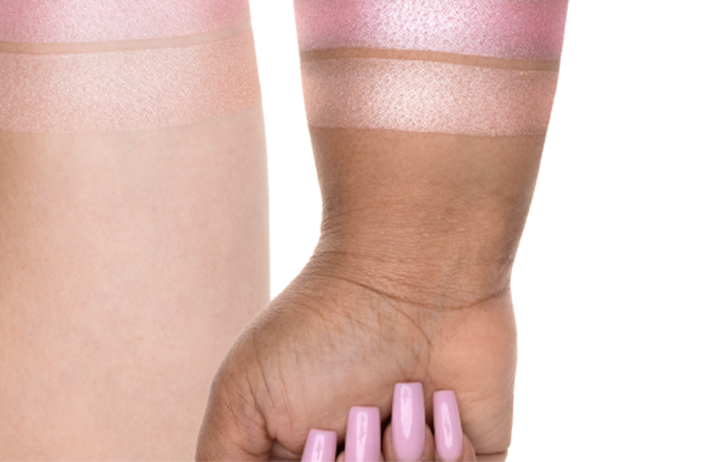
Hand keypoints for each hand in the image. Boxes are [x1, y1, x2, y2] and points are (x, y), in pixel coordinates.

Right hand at [197, 250, 512, 459]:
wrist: (409, 274)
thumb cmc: (321, 325)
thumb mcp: (243, 396)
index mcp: (303, 460)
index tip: (316, 436)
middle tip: (356, 413)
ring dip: (403, 459)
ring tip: (400, 396)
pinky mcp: (473, 459)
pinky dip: (449, 454)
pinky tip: (438, 400)